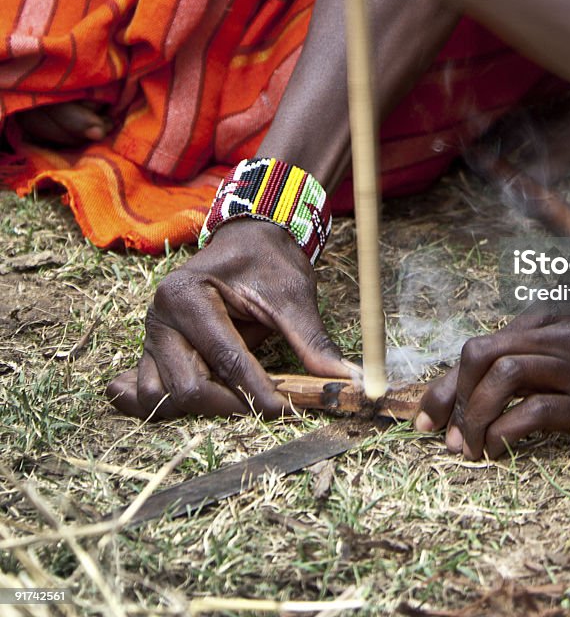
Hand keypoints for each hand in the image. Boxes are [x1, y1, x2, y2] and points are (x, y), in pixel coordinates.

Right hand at [106, 220, 354, 418]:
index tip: (287, 408)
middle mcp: (159, 317)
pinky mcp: (152, 351)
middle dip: (232, 404)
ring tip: (240, 397)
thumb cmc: (267, 262)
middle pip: (188, 386)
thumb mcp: (293, 295)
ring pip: (162, 397)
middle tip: (270, 405)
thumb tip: (343, 378)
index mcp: (187, 294)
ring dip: (201, 408)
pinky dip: (169, 405)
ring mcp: (151, 336)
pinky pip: (146, 392)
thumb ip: (312, 340)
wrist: (248, 240)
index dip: (258, 391)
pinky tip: (197, 404)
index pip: (225, 359)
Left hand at [415, 308, 569, 458]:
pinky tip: (499, 450)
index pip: (480, 347)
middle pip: (482, 356)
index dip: (446, 381)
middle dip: (450, 396)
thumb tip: (485, 375)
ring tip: (469, 447)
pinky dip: (506, 431)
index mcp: (547, 322)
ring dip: (475, 417)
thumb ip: (535, 345)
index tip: (427, 414)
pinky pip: (537, 413)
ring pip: (504, 379)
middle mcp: (557, 339)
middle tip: (439, 433)